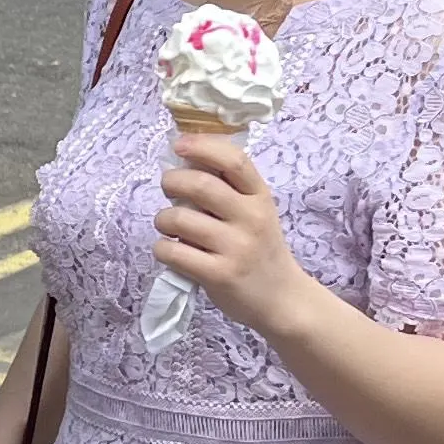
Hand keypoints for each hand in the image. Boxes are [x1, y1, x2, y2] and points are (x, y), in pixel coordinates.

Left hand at [151, 131, 317, 338]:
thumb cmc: (260, 249)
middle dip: (171, 181)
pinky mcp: (219, 275)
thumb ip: (229, 189)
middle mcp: (251, 218)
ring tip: (169, 226)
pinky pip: (173, 252)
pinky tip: (171, 251)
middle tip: (167, 188)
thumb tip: (186, 159)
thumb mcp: (256, 212)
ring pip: (179, 219)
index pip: (235, 160)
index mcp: (260, 197)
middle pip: (200, 185)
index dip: (203, 146)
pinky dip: (162, 248)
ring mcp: (236, 247)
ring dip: (163, 219)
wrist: (281, 299)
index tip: (180, 145)